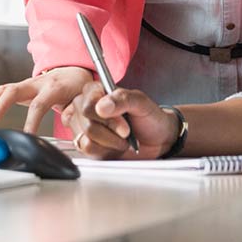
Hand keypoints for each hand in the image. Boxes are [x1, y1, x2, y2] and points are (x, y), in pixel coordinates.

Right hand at [0, 67, 93, 133]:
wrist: (76, 72)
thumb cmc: (80, 87)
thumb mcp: (83, 98)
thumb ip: (76, 109)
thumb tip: (66, 117)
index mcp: (54, 88)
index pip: (39, 104)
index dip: (32, 121)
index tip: (27, 136)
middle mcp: (38, 83)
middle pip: (15, 91)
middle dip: (1, 104)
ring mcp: (27, 84)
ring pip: (5, 89)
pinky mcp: (21, 87)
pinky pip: (2, 90)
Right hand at [62, 82, 177, 158]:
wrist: (158, 140)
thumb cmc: (149, 117)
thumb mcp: (141, 103)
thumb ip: (123, 99)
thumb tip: (101, 107)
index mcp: (96, 91)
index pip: (88, 103)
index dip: (106, 116)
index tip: (124, 121)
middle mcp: (86, 108)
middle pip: (87, 122)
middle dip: (112, 130)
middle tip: (127, 131)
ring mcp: (84, 127)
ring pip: (86, 138)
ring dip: (110, 142)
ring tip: (122, 138)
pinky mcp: (86, 145)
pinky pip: (87, 150)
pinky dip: (105, 150)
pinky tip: (114, 146)